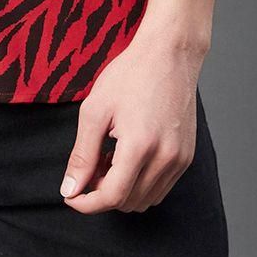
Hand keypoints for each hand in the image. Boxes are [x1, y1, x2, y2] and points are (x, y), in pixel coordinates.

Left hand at [58, 30, 204, 213]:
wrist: (169, 54)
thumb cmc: (130, 75)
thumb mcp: (95, 110)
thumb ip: (82, 155)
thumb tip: (70, 190)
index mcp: (140, 146)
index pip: (112, 197)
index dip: (87, 203)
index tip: (71, 196)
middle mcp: (165, 158)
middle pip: (128, 202)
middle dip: (102, 193)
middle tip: (90, 165)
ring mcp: (180, 159)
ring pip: (145, 200)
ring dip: (122, 190)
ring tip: (109, 157)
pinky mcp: (186, 157)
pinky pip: (160, 188)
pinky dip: (140, 183)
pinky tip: (128, 156)